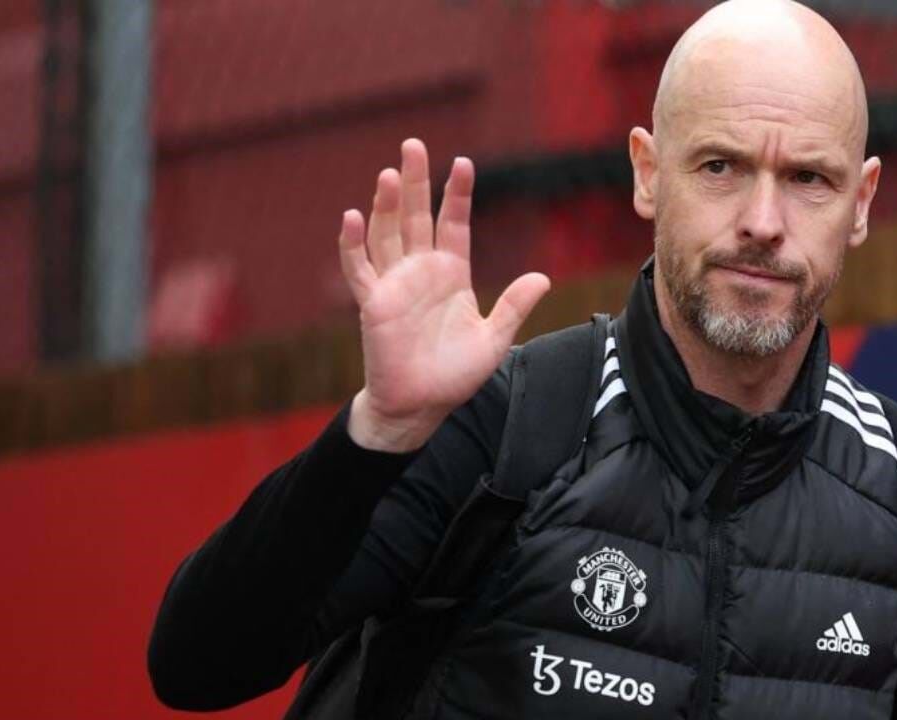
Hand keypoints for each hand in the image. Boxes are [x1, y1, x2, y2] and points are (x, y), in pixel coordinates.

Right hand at [340, 139, 549, 451]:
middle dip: (415, 181)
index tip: (463, 164)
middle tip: (414, 144)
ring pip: (387, 234)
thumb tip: (544, 277)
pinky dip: (353, 244)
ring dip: (386, 205)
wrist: (421, 405)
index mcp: (451, 274)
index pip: (453, 224)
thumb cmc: (455, 373)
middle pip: (416, 216)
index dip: (457, 195)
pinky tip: (352, 217)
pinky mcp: (373, 303)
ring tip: (390, 173)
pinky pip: (359, 268)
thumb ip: (514, 306)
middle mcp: (420, 271)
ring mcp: (394, 284)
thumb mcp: (494, 338)